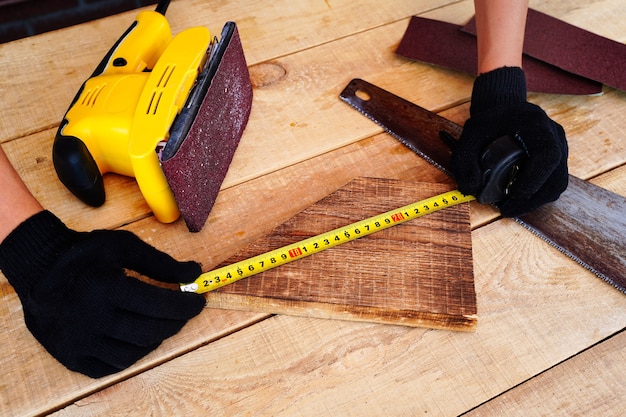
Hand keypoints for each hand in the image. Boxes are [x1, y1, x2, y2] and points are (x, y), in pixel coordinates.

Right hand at [0, 211, 204, 377]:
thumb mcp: (125, 246)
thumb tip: (196, 272)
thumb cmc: (85, 253)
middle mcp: (92, 319)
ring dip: (154, 339)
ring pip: (132, 355)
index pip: (160, 305)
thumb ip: (162, 263)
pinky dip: (129, 355)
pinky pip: (108, 367)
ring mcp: (78, 342)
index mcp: (107, 288)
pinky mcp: (69, 356)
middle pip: (150, 332)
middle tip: (184, 312)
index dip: (186, 305)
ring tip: (160, 322)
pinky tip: (136, 338)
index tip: (199, 301)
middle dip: (175, 323)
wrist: (38, 266)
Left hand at [451, 67, 568, 216]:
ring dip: (534, 200)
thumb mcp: (470, 135)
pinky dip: (536, 195)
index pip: (547, 156)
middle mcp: (555, 137)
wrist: (503, 109)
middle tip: (507, 209)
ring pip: (556, 184)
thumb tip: (471, 190)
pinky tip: (517, 198)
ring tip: (510, 206)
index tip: (513, 194)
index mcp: (537, 126)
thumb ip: (464, 160)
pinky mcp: (557, 160)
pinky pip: (552, 183)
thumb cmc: (488, 122)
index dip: (533, 179)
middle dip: (532, 199)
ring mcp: (560, 148)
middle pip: (556, 177)